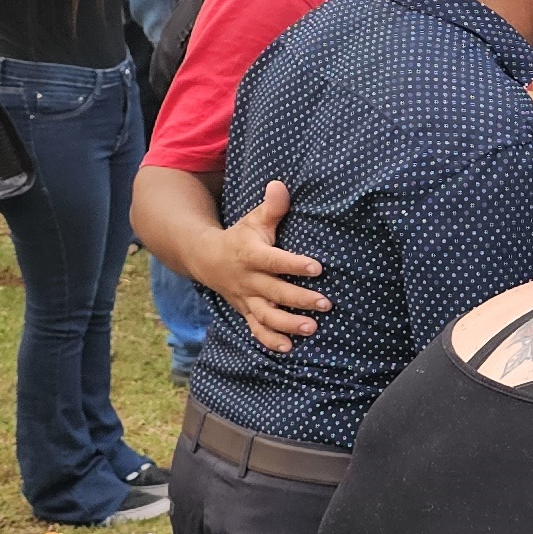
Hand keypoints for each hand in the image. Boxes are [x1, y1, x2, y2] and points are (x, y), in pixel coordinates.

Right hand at [213, 179, 329, 353]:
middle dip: (300, 299)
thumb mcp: (253, 220)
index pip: (274, 260)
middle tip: (326, 303)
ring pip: (266, 315)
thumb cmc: (241, 237)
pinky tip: (288, 348)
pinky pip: (256, 329)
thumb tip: (280, 185)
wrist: (206, 259)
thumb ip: (271, 207)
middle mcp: (248, 280)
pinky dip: (270, 340)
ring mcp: (246, 299)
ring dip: (287, 324)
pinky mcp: (246, 312)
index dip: (294, 264)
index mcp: (251, 255)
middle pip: (275, 292)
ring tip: (311, 328)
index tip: (317, 267)